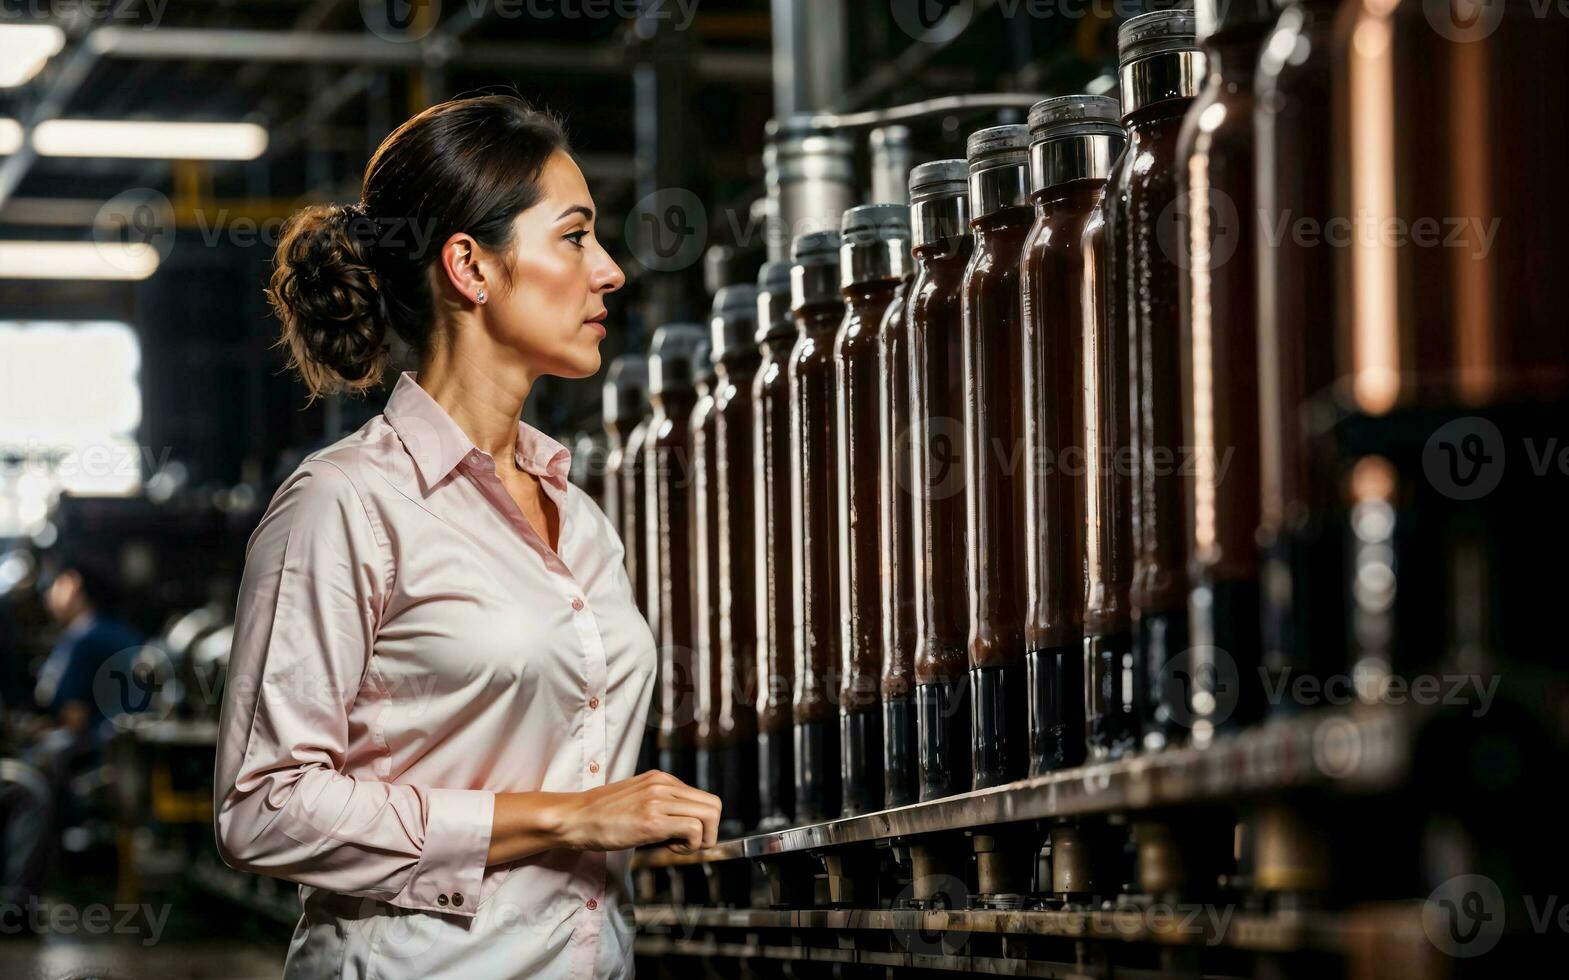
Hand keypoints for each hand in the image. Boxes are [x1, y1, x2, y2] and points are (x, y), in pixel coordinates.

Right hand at [555, 770, 721, 854]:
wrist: (575, 818)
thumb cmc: (601, 815)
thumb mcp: (637, 800)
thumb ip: (661, 805)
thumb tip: (684, 824)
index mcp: (662, 779)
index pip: (704, 798)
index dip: (703, 824)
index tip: (687, 837)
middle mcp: (664, 785)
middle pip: (714, 805)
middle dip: (709, 832)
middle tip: (686, 845)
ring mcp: (659, 800)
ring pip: (709, 816)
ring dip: (700, 840)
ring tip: (675, 846)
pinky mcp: (652, 819)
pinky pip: (693, 830)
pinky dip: (687, 846)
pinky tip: (666, 849)